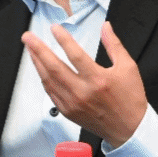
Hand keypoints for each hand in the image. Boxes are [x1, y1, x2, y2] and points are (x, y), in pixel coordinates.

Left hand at [23, 21, 147, 146]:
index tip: (54, 28)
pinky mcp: (68, 112)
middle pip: (54, 67)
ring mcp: (73, 103)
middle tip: (28, 37)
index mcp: (98, 80)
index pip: (75, 55)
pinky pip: (50, 93)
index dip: (63, 39)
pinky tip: (40, 68)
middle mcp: (82, 92)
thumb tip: (106, 26)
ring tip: (30, 49)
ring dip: (37, 62)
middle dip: (38, 50)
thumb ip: (114, 45)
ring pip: (48, 80)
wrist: (129, 130)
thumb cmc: (129, 99)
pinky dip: (43, 78)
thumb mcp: (128, 67)